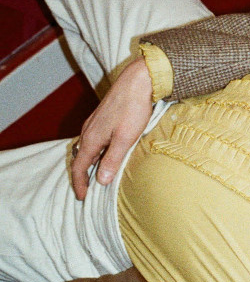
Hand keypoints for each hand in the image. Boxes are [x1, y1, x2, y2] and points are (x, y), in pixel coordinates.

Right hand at [70, 56, 153, 199]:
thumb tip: (100, 181)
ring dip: (88, 165)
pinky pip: (93, 141)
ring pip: (86, 149)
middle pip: (80, 159)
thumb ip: (112, 160)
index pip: (79, 167)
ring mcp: (94, 125)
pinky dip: (95, 154)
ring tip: (95, 178)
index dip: (80, 184)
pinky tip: (105, 156)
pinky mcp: (103, 120)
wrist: (138, 83)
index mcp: (91, 138)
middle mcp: (88, 131)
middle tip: (87, 191)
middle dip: (81, 176)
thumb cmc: (133, 110)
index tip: (83, 198)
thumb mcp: (125, 139)